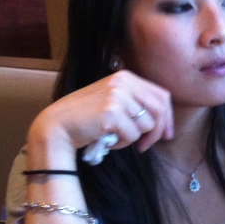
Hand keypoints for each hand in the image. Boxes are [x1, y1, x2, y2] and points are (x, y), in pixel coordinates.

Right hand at [29, 70, 173, 157]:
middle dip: (157, 132)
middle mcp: (123, 82)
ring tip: (114, 137)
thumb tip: (166, 123)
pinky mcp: (111, 113)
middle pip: (160, 110)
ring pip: (147, 125)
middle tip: (145, 146)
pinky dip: (122, 144)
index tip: (168, 134)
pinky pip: (132, 135)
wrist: (56, 126)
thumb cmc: (86, 118)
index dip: (168, 117)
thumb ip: (136, 103)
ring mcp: (117, 96)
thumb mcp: (113, 100)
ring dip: (133, 138)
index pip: (162, 96)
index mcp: (126, 77)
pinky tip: (107, 141)